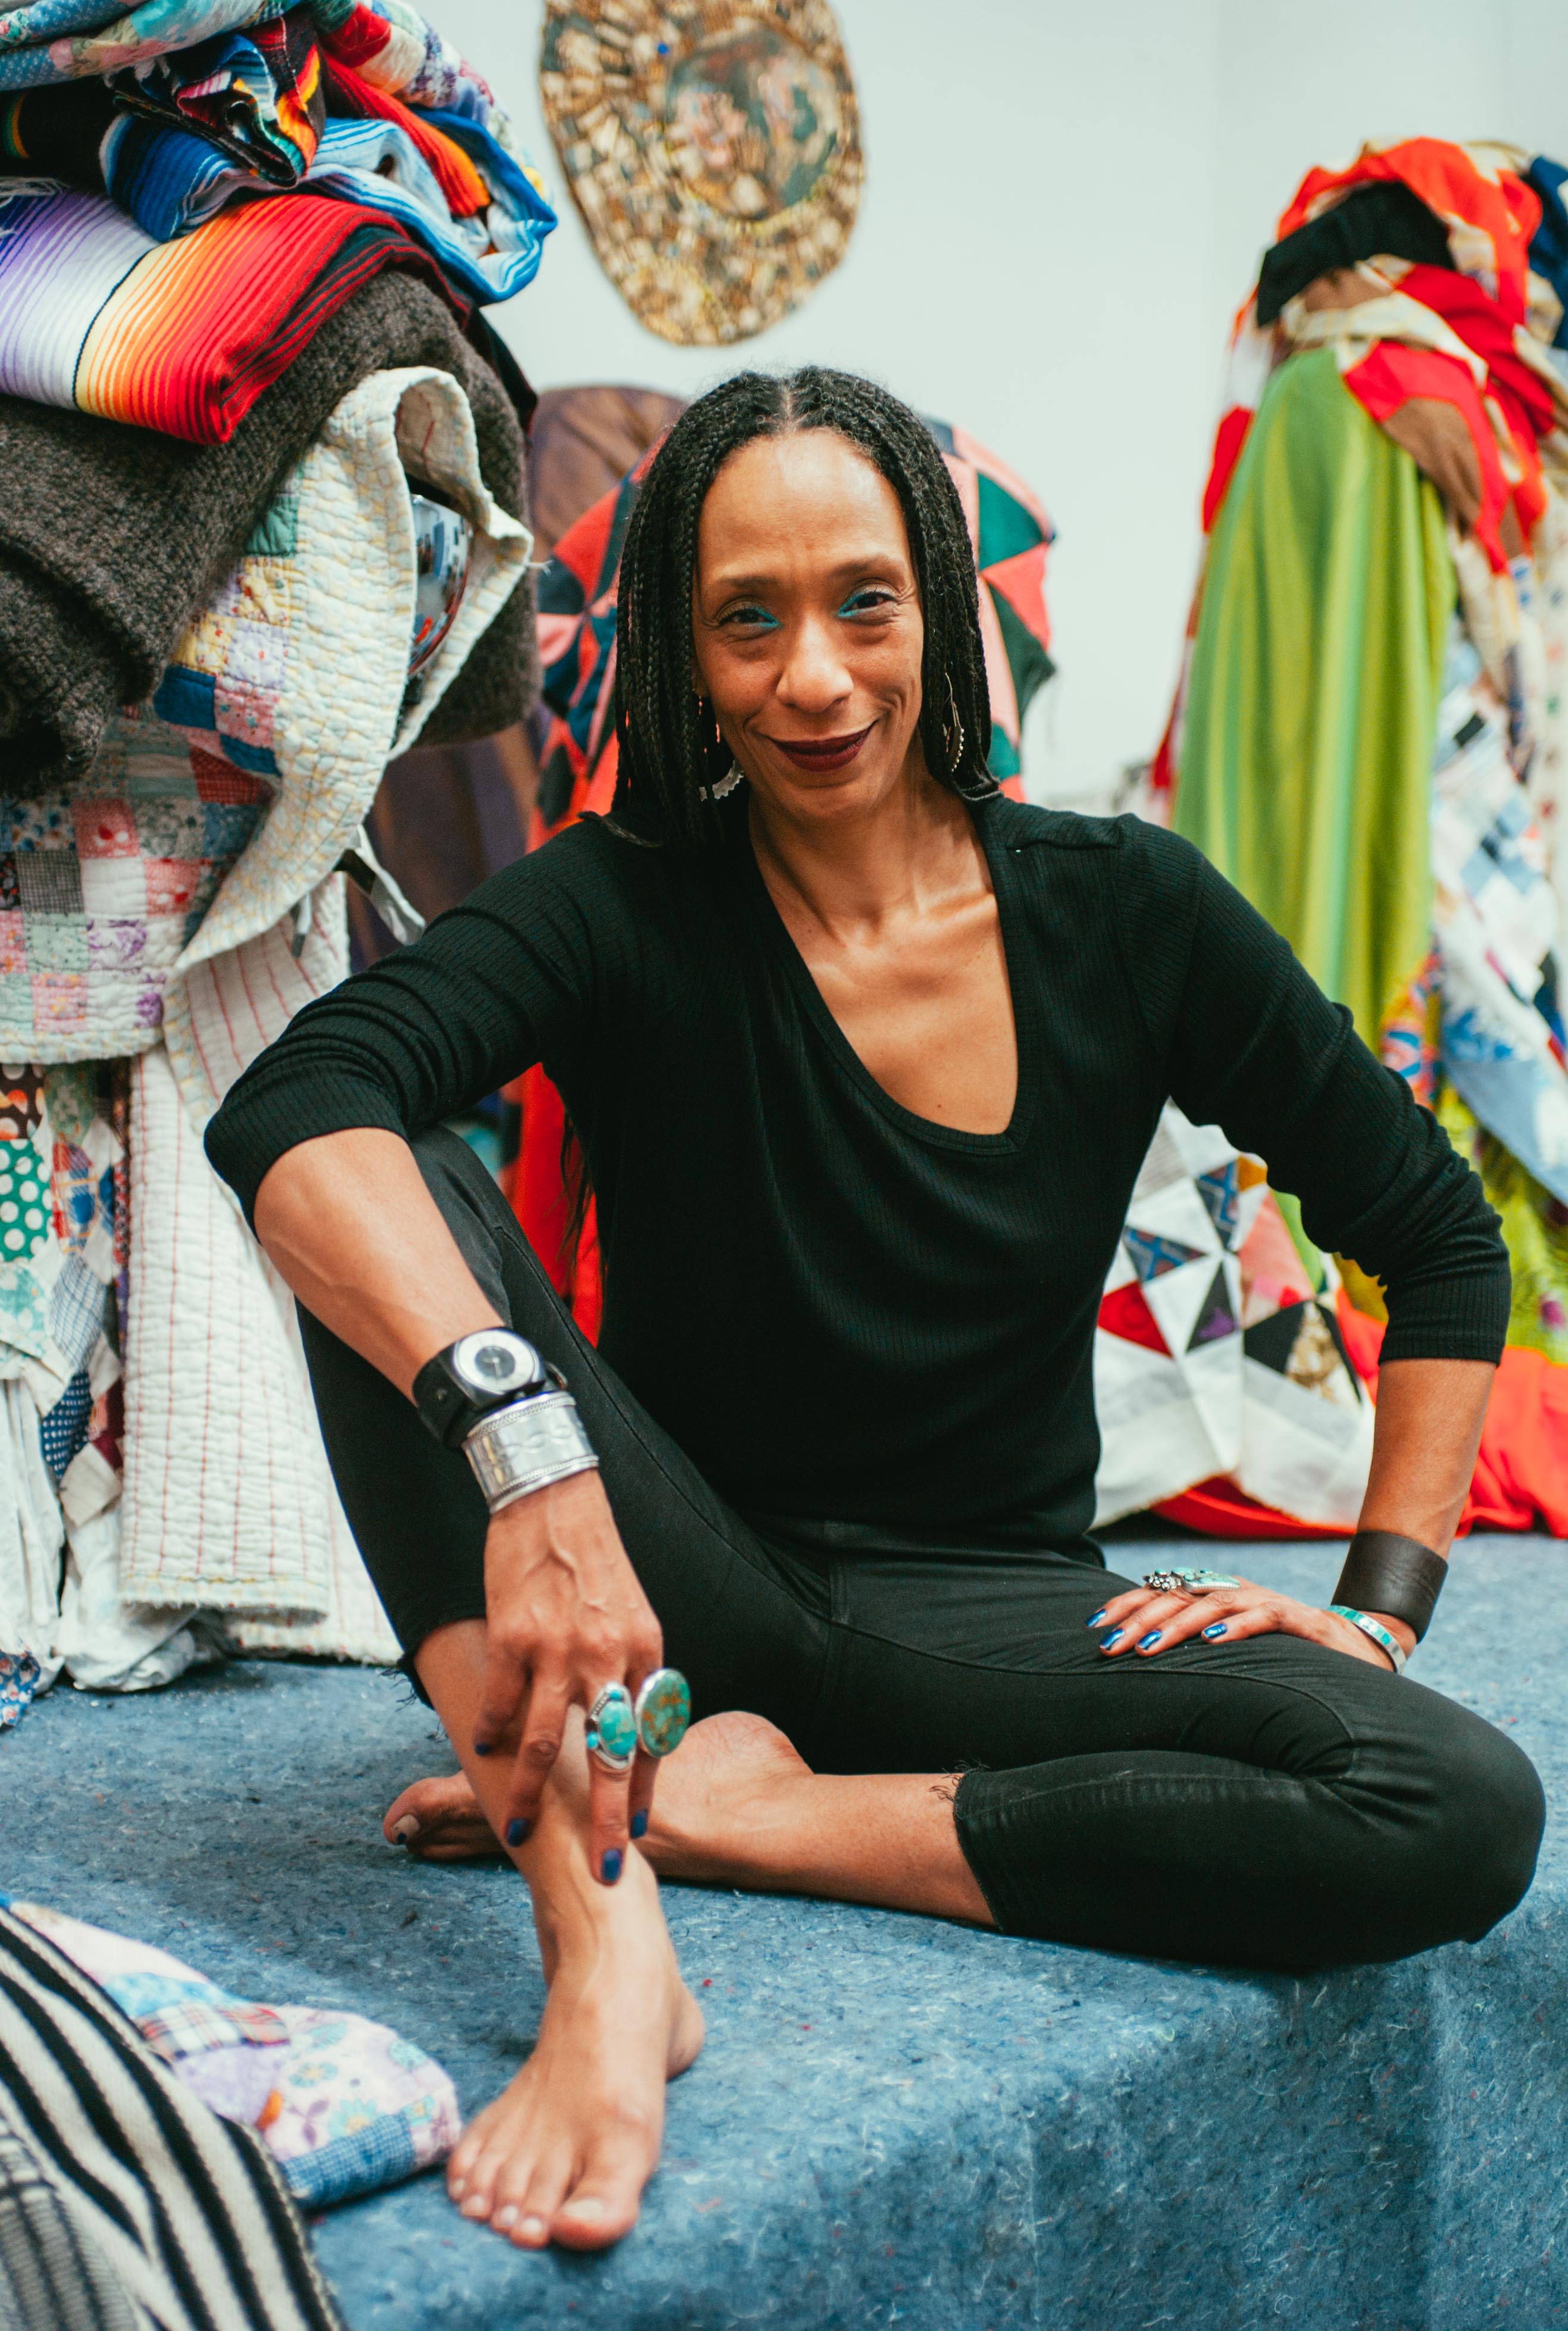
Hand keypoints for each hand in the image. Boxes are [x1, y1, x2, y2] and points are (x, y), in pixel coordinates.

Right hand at [474, 1469, 663, 1878]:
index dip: (644, 1788)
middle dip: (607, 1819)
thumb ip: (631, 1665)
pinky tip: (479, 1747)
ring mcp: (558, 1649)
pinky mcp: (512, 1637)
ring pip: (543, 1743)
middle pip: (609, 1755)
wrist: (552, 1496)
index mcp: (645, 1649)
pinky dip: (488, 1732)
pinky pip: (499, 1703)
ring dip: (526, 1793)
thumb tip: (627, 1722)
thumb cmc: (592, 1557)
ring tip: (516, 1829)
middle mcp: (607, 1655)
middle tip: (605, 1870)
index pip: (650, 1735)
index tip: (640, 1831)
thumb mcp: (632, 1610)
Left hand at [1088, 1575, 1413, 1669]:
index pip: (1161, 1592)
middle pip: (1178, 1596)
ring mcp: (1267, 1604)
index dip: (1126, 1604)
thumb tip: (1137, 1657)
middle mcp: (1236, 1593)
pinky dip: (1236, 1627)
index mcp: (1216, 1595)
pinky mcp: (1299, 1621)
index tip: (1093, 1625)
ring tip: (1145, 1647)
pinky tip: (1212, 1640)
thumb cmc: (1285, 1654)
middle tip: (1108, 1646)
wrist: (1358, 1648)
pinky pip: (1264, 1617)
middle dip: (1139, 1620)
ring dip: (1175, 1625)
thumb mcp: (1231, 1649)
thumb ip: (1193, 1645)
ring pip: (1212, 1605)